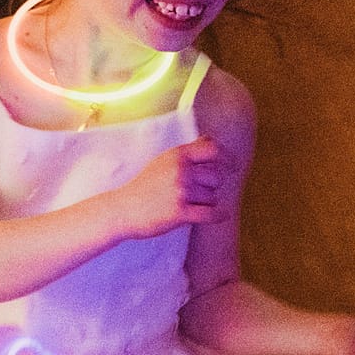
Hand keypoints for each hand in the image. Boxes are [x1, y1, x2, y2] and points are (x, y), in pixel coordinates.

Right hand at [117, 137, 231, 238]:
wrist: (122, 208)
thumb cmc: (144, 185)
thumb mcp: (163, 161)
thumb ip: (186, 152)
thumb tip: (210, 139)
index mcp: (177, 155)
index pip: (213, 150)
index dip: (227, 158)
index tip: (232, 166)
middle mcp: (180, 170)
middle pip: (217, 176)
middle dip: (213, 185)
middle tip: (201, 191)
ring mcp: (180, 191)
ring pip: (213, 196)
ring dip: (207, 202)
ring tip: (191, 203)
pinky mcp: (180, 212)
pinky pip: (211, 214)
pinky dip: (218, 215)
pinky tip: (220, 215)